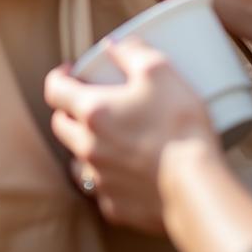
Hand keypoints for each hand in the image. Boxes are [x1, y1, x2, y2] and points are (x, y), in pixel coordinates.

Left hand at [45, 38, 218, 233]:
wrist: (197, 187)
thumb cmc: (179, 124)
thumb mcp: (160, 71)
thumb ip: (132, 51)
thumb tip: (113, 44)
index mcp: (92, 112)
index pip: (54, 90)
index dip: (59, 76)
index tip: (71, 70)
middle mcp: (88, 147)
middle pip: (60, 126)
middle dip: (69, 110)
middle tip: (90, 100)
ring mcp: (100, 180)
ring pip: (77, 160)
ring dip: (85, 146)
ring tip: (107, 137)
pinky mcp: (115, 207)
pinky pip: (102, 189)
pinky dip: (109, 177)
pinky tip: (128, 171)